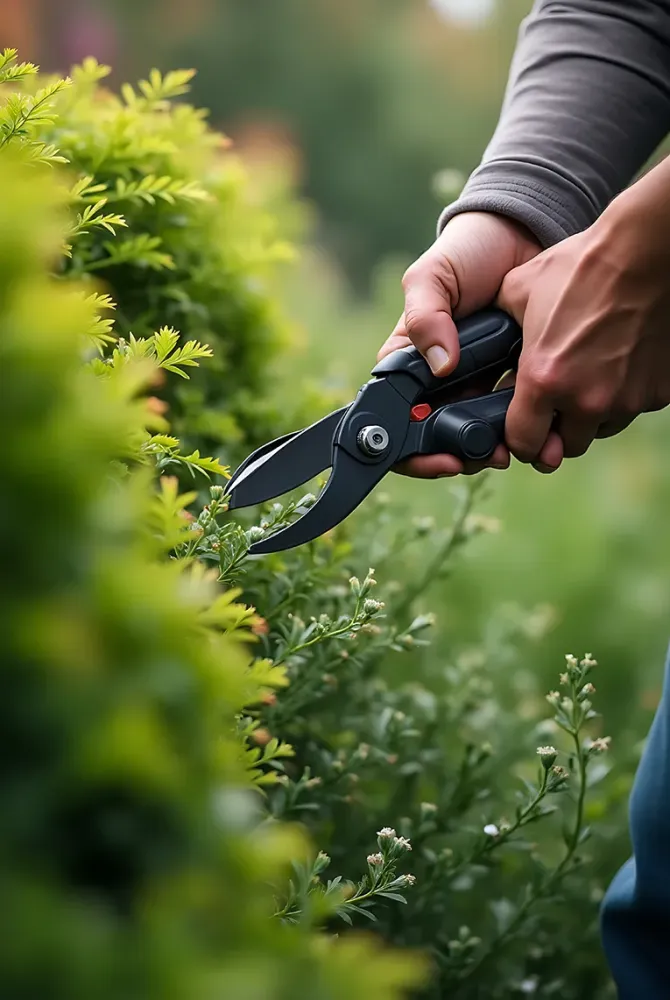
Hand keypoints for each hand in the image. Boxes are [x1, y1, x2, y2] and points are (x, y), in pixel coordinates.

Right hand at [377, 211, 551, 477]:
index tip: (437, 458)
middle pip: (436, 438)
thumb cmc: (467, 253)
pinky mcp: (510, 382)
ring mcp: (475, 385)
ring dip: (488, 449)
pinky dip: (517, 429)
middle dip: (456, 456)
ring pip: (473, 434)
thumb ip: (425, 317)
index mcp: (408, 363)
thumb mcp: (432, 277)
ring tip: (507, 451)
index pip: (396, 419)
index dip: (410, 449)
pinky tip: (530, 431)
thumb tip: (439, 367)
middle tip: (483, 457)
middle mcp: (438, 381)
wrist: (523, 235)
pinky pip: (510, 417)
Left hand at [496, 166, 669, 466]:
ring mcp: (626, 400)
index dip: (517, 438)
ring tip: (585, 379)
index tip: (519, 426)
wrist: (648, 251)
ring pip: (599, 430)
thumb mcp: (518, 290)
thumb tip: (481, 340)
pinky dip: (622, 395)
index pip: (522, 444)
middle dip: (554, 430)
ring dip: (589, 415)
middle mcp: (586, 400)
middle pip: (563, 447)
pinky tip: (616, 363)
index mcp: (544, 381)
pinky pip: (632, 408)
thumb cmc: (582, 265)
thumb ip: (498, 326)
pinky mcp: (658, 393)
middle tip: (553, 404)